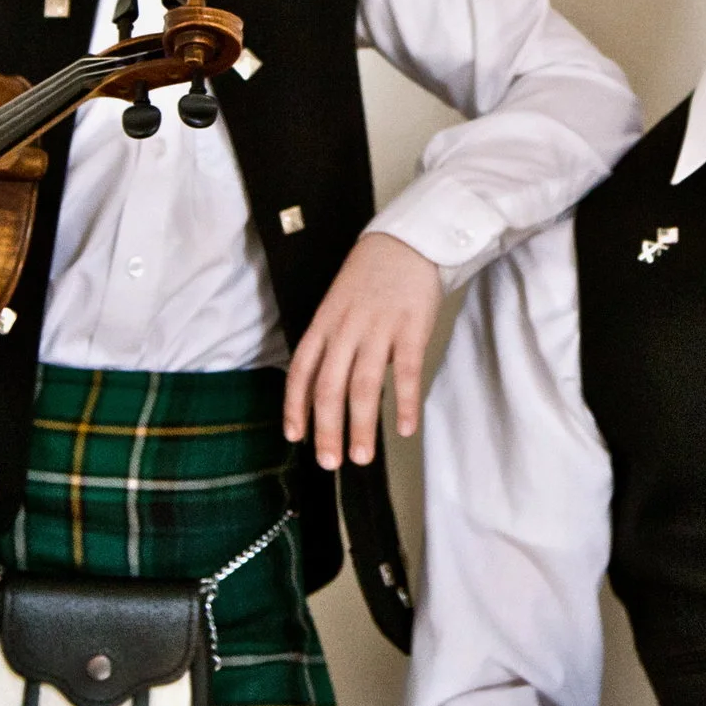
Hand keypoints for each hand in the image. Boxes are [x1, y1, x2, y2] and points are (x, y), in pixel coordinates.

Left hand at [283, 232, 441, 470]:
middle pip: (329, 387)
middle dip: (326, 430)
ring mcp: (378, 329)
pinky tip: (406, 428)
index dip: (295, 407)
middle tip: (329, 462)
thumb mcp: (337, 306)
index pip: (301, 371)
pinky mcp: (410, 328)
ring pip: (363, 387)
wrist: (406, 243)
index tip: (295, 437)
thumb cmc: (370, 280)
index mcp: (324, 325)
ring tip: (361, 457)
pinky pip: (405, 372)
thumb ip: (332, 345)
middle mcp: (345, 330)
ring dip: (361, 426)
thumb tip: (325, 392)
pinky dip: (404, 403)